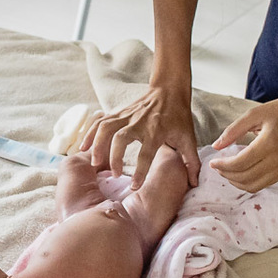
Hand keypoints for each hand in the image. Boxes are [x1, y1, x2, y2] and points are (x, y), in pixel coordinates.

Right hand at [80, 85, 199, 189]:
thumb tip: (194, 183)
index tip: (134, 187)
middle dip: (115, 157)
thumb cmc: (178, 117)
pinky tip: (83, 146)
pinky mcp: (118, 112)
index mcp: (157, 131)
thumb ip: (191, 162)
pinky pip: (100, 121)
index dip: (141, 171)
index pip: (147, 152)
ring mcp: (126, 116)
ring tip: (93, 162)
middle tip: (114, 174)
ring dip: (98, 144)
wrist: (169, 91)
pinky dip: (90, 132)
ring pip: (106, 128)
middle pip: (121, 138)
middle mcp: (139, 122)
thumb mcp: (188, 138)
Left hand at [209, 93, 277, 191]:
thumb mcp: (254, 114)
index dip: (223, 166)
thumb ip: (233, 130)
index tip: (212, 163)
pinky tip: (241, 172)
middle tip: (217, 167)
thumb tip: (216, 146)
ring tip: (227, 171)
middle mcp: (277, 160)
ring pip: (254, 186)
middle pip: (245, 178)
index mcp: (268, 144)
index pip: (240, 164)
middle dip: (227, 175)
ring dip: (237, 182)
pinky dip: (249, 182)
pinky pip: (264, 183)